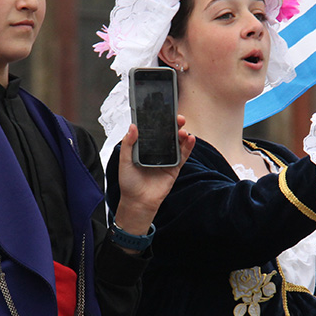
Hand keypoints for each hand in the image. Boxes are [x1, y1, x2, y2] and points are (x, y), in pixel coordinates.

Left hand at [111, 117, 195, 249]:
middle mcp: (156, 151)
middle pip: (168, 134)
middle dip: (174, 125)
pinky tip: (190, 139)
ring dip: (182, 134)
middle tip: (178, 118)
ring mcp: (167, 159)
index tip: (164, 112)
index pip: (153, 130)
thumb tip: (133, 127)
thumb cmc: (129, 183)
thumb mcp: (124, 161)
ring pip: (177, 143)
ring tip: (184, 130)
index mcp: (144, 147)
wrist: (138, 202)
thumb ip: (129, 144)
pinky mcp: (174, 168)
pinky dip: (188, 147)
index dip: (159, 121)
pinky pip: (183, 155)